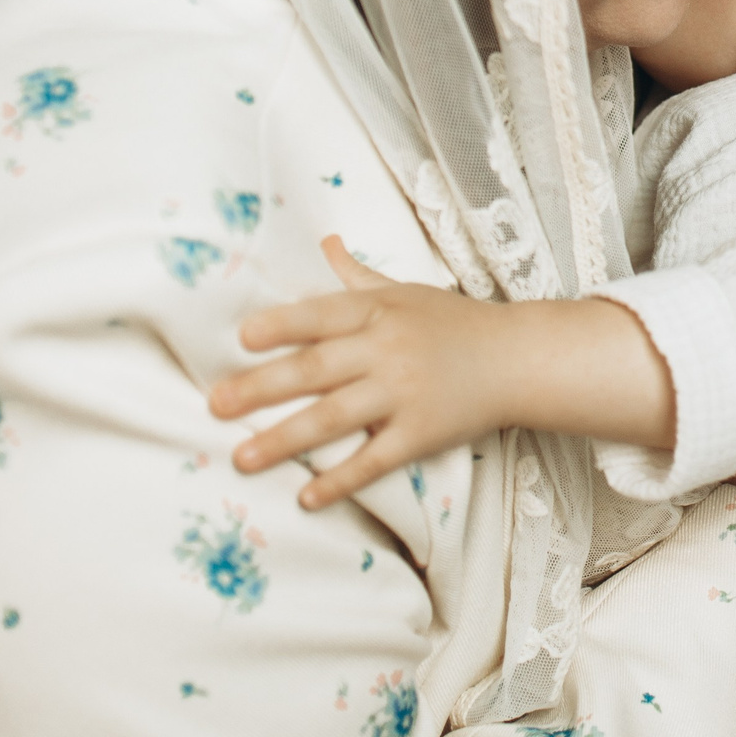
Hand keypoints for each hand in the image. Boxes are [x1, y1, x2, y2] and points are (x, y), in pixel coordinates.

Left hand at [211, 237, 520, 508]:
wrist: (518, 359)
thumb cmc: (455, 323)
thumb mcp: (406, 291)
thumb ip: (357, 274)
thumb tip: (325, 241)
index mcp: (380, 311)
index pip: (322, 315)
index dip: (282, 325)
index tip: (243, 337)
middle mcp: (388, 350)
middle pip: (316, 368)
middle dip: (262, 387)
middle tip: (216, 404)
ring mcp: (404, 394)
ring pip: (334, 418)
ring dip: (284, 440)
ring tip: (241, 457)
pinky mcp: (422, 434)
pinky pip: (375, 460)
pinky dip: (341, 479)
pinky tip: (307, 496)